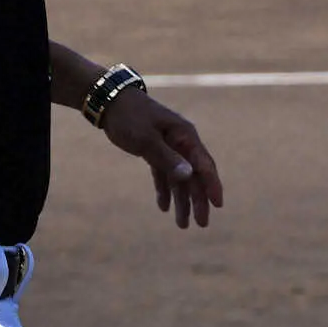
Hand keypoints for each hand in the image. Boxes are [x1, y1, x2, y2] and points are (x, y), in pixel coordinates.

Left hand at [100, 87, 222, 228]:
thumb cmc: (130, 117)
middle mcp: (180, 141)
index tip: (218, 205)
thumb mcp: (146, 139)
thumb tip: (189, 175)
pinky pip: (163, 173)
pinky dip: (164, 189)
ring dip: (181, 200)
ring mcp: (168, 145)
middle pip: (194, 175)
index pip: (203, 163)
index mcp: (184, 135)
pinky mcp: (154, 149)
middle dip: (198, 200)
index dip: (212, 185)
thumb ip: (167, 157)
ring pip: (179, 177)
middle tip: (202, 224)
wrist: (109, 101)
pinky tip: (163, 207)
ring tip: (182, 225)